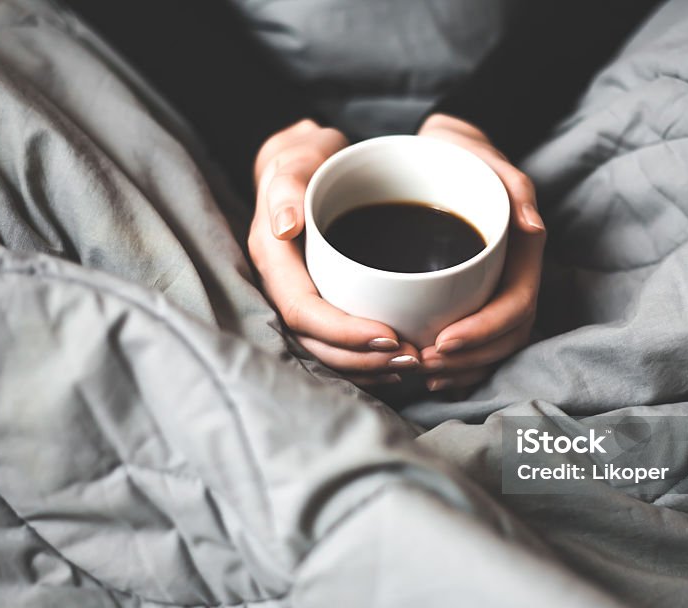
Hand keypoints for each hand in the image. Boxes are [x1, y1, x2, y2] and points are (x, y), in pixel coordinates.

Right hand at [247, 120, 422, 386]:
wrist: (309, 165)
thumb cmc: (305, 160)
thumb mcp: (296, 160)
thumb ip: (287, 187)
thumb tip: (285, 227)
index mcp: (273, 259)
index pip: (302, 311)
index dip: (343, 332)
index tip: (390, 337)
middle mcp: (281, 287)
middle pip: (315, 342)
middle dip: (363, 359)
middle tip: (414, 358)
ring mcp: (299, 299)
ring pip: (326, 350)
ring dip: (368, 367)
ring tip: (414, 364)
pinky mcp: (320, 304)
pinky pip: (337, 344)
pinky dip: (367, 359)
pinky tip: (398, 363)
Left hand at [416, 113, 545, 392]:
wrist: (442, 151)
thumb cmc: (463, 152)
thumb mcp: (483, 155)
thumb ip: (514, 185)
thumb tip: (534, 226)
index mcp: (523, 251)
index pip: (516, 305)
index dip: (484, 331)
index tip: (443, 341)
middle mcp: (513, 277)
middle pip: (507, 336)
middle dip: (470, 359)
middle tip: (425, 363)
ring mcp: (496, 290)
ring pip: (493, 347)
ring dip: (462, 369)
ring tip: (423, 374)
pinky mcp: (473, 297)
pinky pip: (476, 343)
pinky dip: (456, 365)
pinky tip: (428, 373)